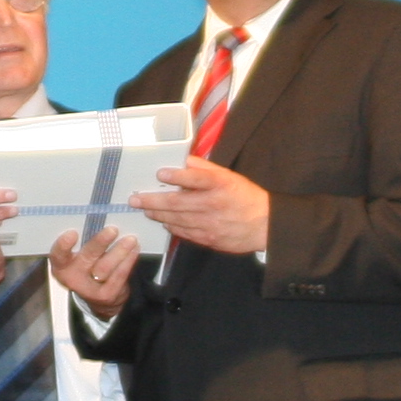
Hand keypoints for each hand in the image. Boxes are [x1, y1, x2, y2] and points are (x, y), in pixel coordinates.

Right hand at [49, 227, 138, 317]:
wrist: (98, 295)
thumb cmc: (87, 265)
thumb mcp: (78, 254)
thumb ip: (83, 239)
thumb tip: (98, 212)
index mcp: (62, 265)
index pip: (58, 255)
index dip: (63, 245)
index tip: (73, 233)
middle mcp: (72, 278)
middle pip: (86, 258)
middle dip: (100, 243)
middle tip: (112, 230)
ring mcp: (89, 289)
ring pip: (105, 267)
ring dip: (119, 251)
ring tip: (131, 239)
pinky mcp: (107, 295)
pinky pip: (119, 275)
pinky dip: (128, 260)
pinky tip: (134, 249)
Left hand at [134, 159, 270, 256]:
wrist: (264, 226)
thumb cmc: (245, 197)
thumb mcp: (228, 176)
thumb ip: (204, 168)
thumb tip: (182, 160)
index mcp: (220, 185)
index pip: (196, 179)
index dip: (177, 176)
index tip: (160, 173)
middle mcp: (213, 204)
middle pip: (177, 203)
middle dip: (152, 201)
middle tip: (136, 199)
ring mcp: (210, 224)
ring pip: (176, 220)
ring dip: (157, 215)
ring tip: (145, 209)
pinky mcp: (208, 239)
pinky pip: (184, 233)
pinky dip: (171, 227)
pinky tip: (163, 222)